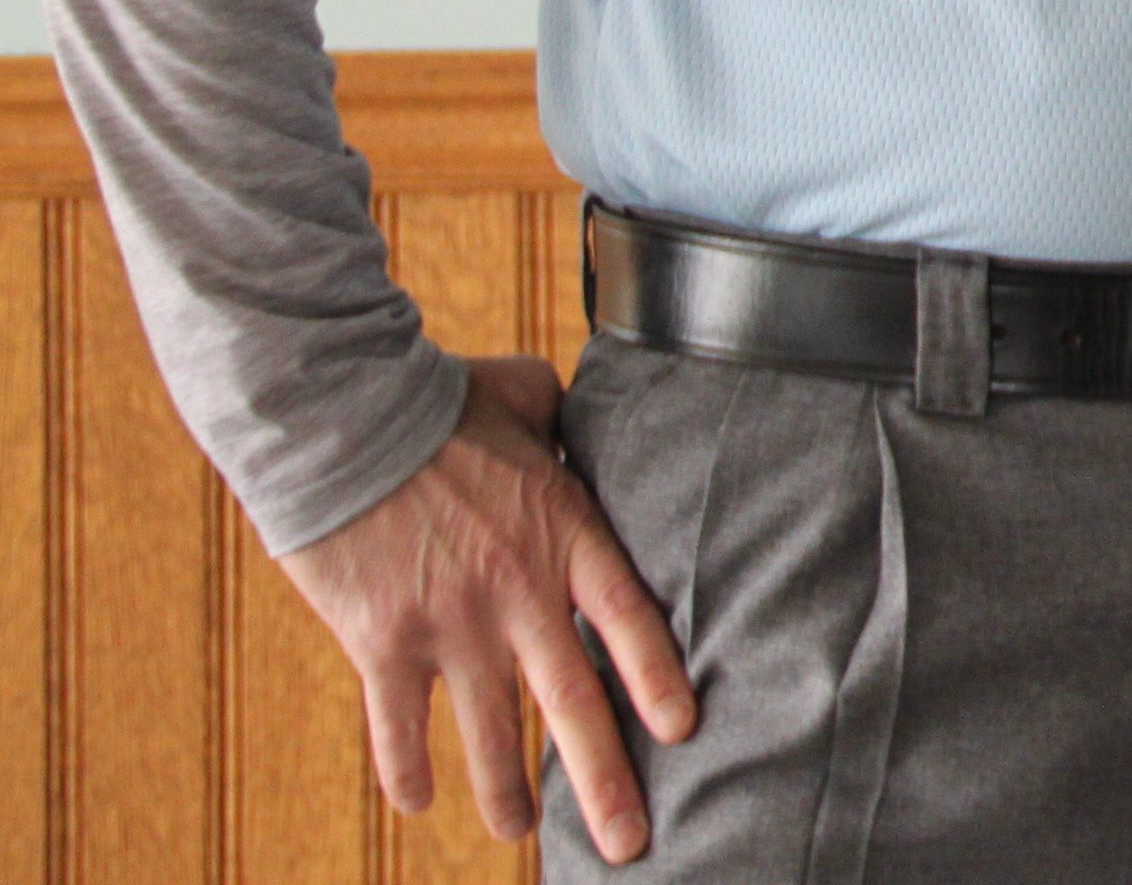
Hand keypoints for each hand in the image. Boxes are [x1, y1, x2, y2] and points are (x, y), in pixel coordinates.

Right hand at [270, 352, 695, 865]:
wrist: (343, 418)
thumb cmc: (439, 398)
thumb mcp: (526, 398)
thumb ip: (560, 421)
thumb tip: (572, 412)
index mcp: (565, 534)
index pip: (630, 620)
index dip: (658, 680)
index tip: (681, 735)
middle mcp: (517, 592)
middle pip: (574, 702)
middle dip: (603, 782)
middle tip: (630, 846)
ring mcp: (450, 623)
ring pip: (491, 732)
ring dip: (506, 792)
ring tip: (523, 834)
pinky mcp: (382, 640)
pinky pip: (398, 725)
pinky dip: (408, 770)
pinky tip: (419, 805)